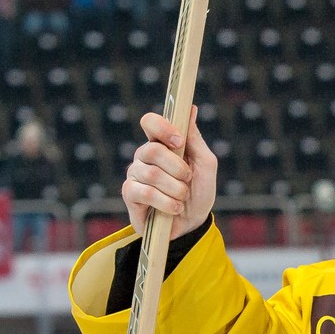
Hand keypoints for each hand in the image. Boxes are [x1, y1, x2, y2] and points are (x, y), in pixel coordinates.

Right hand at [123, 107, 217, 239]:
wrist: (193, 224)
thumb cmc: (199, 192)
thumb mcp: (205, 165)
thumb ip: (195, 139)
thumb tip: (191, 109)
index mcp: (161, 144)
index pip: (150, 122)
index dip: (162, 128)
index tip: (179, 142)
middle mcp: (144, 156)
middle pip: (152, 150)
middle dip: (177, 168)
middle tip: (188, 179)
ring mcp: (135, 175)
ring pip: (151, 174)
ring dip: (175, 189)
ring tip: (182, 198)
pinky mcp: (130, 195)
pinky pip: (145, 193)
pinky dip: (165, 202)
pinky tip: (174, 209)